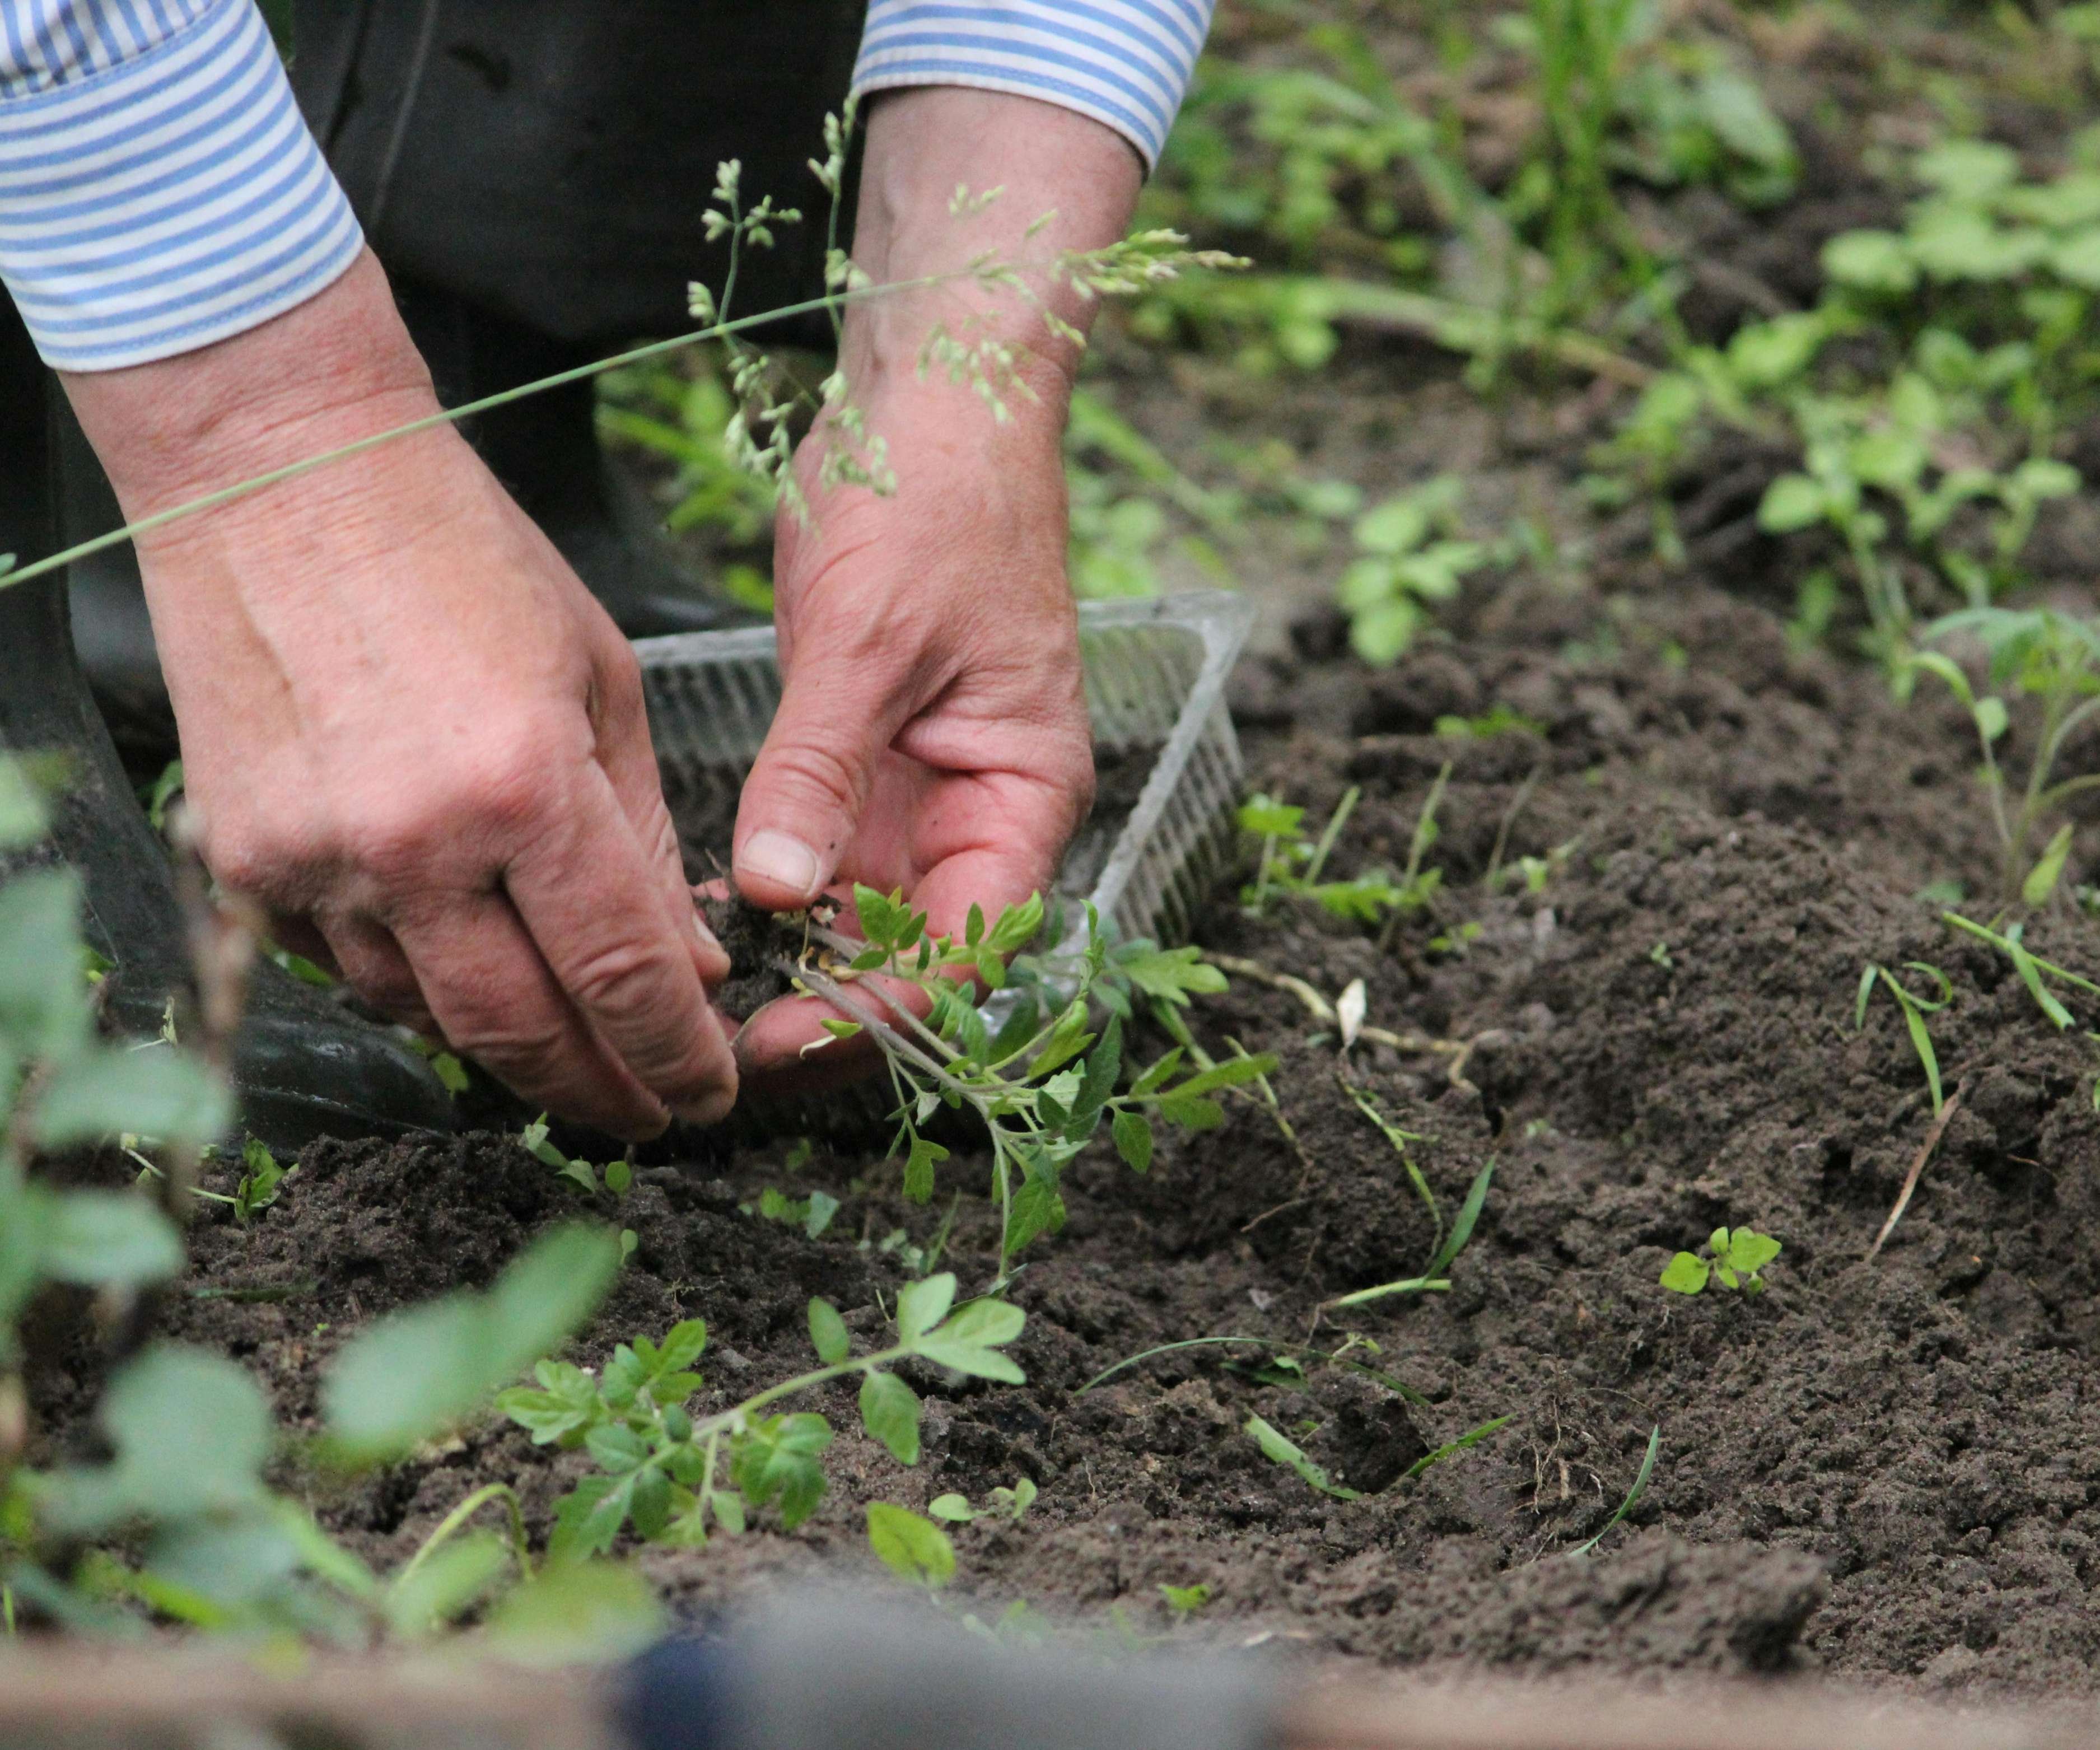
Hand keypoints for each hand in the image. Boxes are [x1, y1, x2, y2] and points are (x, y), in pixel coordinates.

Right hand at [61, 252, 736, 1138]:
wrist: (283, 477)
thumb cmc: (466, 557)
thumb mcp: (602, 682)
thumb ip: (645, 834)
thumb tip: (687, 962)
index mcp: (526, 788)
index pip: (622, 974)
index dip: (675, 1055)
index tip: (707, 1093)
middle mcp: (414, 845)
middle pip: (520, 1030)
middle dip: (598, 1090)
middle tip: (647, 1115)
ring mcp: (315, 861)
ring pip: (425, 1014)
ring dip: (506, 1046)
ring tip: (567, 1053)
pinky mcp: (246, 861)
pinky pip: (344, 966)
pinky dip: (413, 982)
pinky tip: (462, 972)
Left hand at [726, 88, 1141, 1085]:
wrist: (929, 404)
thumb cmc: (934, 502)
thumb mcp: (871, 641)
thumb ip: (821, 771)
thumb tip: (775, 897)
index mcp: (1022, 795)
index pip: (967, 948)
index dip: (882, 1011)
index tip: (782, 1040)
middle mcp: (978, 812)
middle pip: (913, 955)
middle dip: (826, 1006)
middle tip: (715, 1046)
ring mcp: (917, 792)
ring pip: (858, 920)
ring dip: (789, 964)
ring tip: (693, 999)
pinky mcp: (859, 761)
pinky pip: (818, 860)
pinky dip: (766, 897)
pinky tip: (697, 916)